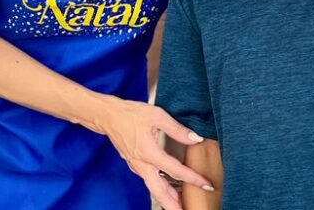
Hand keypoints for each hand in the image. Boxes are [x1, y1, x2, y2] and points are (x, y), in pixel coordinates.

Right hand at [95, 98, 213, 209]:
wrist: (107, 116)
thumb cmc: (130, 114)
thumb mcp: (157, 115)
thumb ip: (177, 129)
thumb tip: (195, 138)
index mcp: (149, 153)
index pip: (175, 171)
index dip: (193, 178)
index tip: (206, 184)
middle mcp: (142, 164)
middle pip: (159, 192)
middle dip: (174, 204)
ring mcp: (137, 166)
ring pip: (153, 188)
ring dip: (167, 198)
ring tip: (181, 204)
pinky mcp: (134, 164)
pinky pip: (149, 181)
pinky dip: (160, 188)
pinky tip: (169, 188)